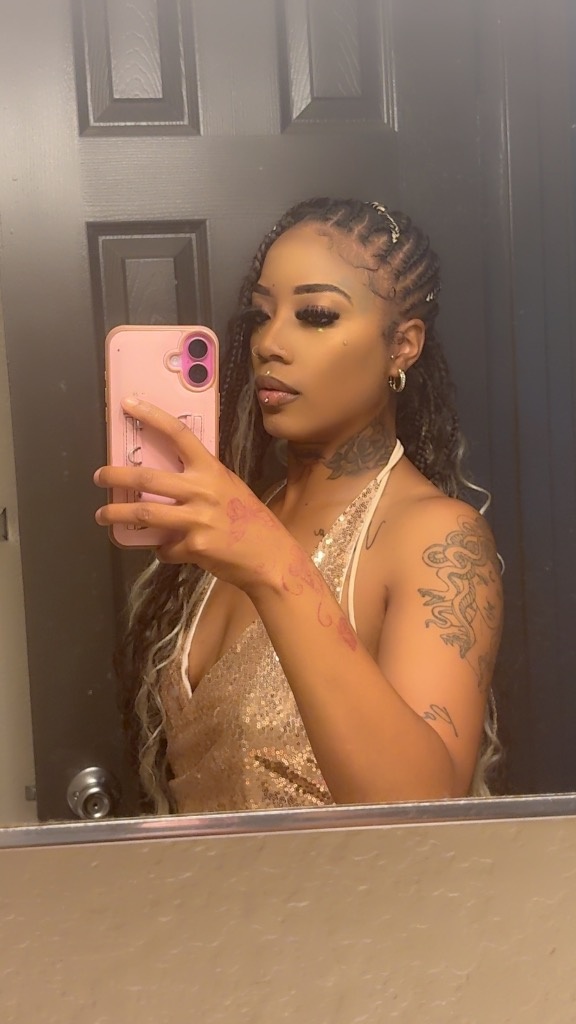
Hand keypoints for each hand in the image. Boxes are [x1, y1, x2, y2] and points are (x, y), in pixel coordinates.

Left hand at [93, 398, 286, 587]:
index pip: (178, 434)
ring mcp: (197, 519)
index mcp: (211, 470)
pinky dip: (161, 548)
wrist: (270, 556)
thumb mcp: (229, 488)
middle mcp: (202, 490)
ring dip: (117, 514)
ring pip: (145, 512)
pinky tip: (165, 548)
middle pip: (147, 476)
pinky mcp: (194, 546)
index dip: (152, 416)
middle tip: (99, 476)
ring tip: (103, 515)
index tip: (129, 404)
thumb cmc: (250, 520)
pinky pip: (165, 546)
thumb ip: (202, 481)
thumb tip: (168, 479)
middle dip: (115, 475)